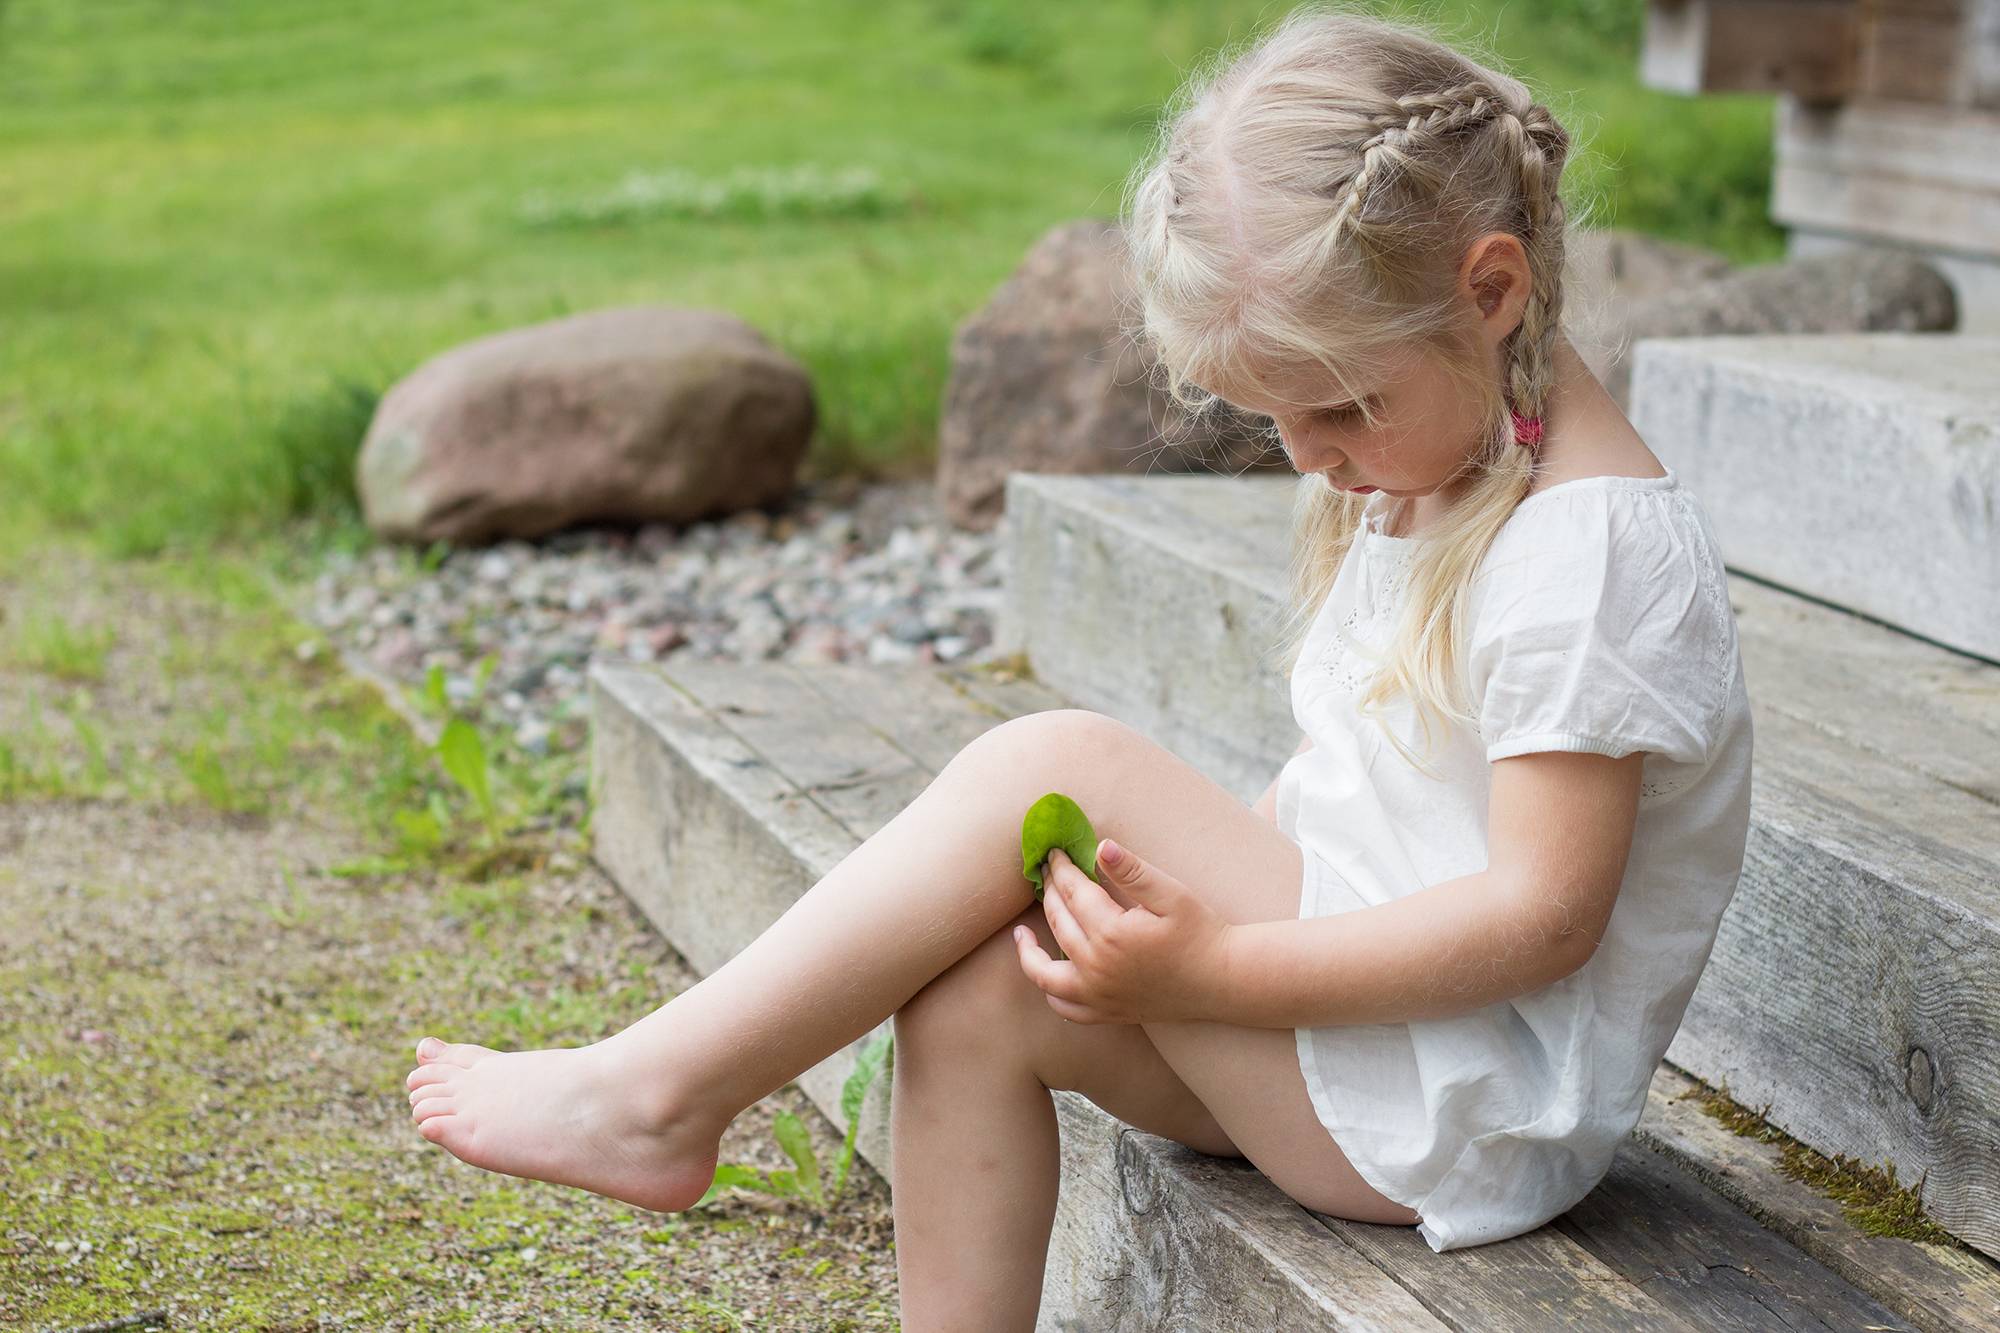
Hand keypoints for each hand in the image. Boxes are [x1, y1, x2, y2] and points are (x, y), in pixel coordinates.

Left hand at [1012, 840, 1233, 1024]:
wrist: (1225, 981)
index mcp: (1111, 934)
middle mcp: (1097, 968)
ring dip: (1030, 950)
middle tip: (1045, 873)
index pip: (1074, 892)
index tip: (1053, 852)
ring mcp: (1099, 995)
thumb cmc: (1201, 933)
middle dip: (1049, 892)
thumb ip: (1134, 872)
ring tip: (1022, 931)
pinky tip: (1048, 974)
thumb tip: (1101, 847)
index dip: (1062, 868)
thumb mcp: (1172, 895)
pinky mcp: (1108, 1012)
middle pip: (1058, 922)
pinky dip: (1050, 992)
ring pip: (1046, 973)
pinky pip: (1066, 1008)